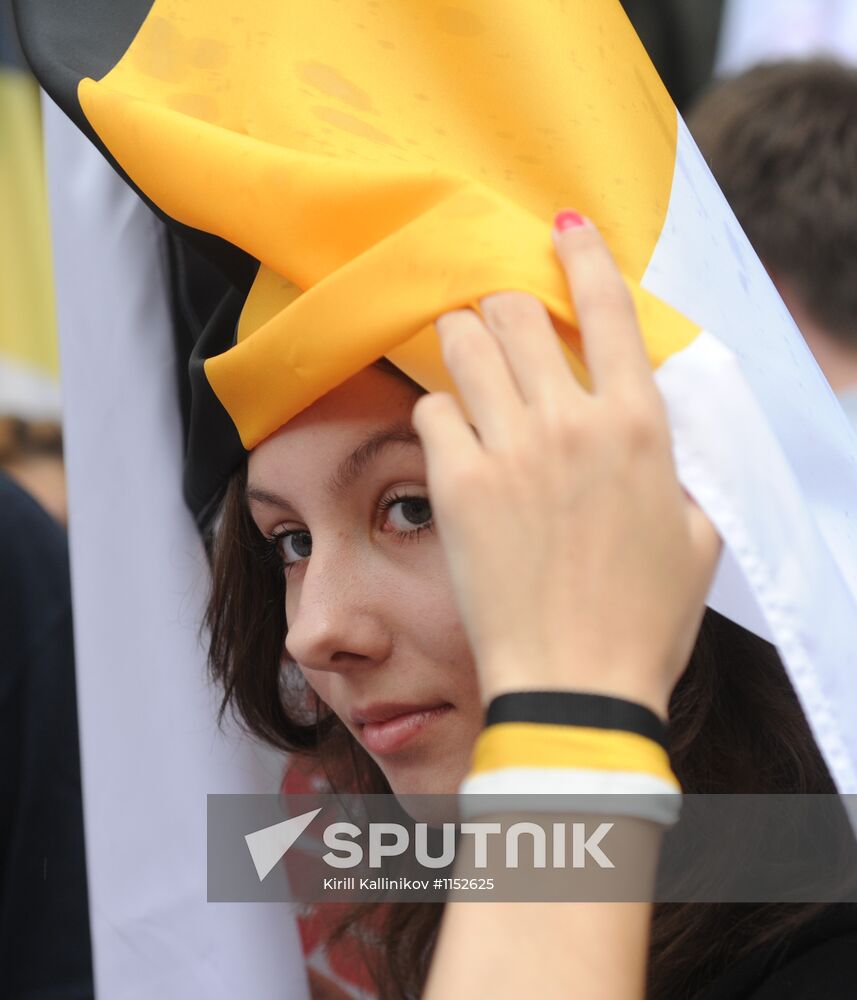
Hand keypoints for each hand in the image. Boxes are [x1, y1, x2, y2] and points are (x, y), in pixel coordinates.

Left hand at [410, 214, 721, 719]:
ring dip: (462, 341)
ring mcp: (509, 449)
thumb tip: (654, 450)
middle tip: (496, 323)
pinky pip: (430, 411)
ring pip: (464, 344)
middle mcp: (571, 421)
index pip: (608, 308)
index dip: (583, 255)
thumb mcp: (694, 539)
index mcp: (638, 427)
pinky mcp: (457, 485)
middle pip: (515, 311)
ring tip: (462, 357)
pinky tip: (448, 434)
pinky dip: (437, 413)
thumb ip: (675, 476)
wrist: (576, 683)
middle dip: (502, 307)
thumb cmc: (643, 620)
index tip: (563, 229)